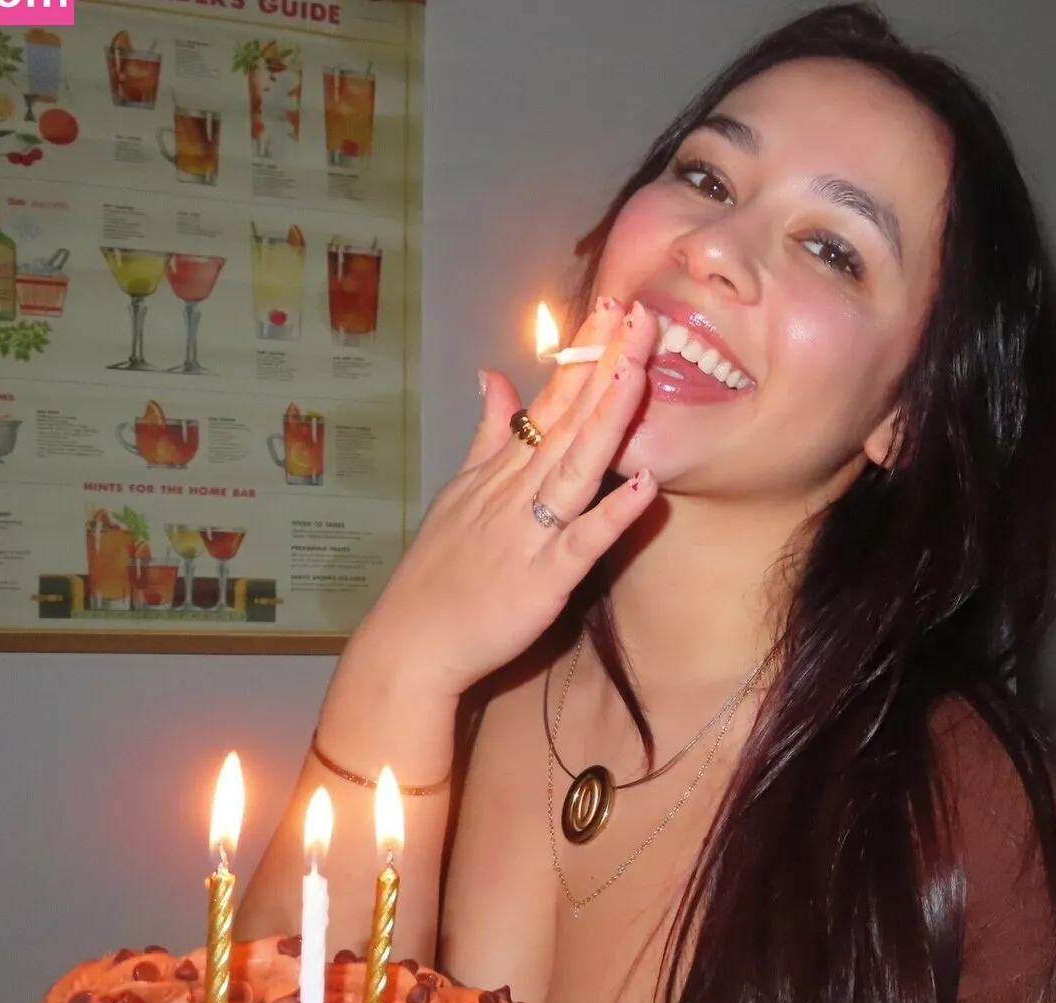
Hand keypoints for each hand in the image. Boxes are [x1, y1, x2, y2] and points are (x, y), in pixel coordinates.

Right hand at [331, 299, 661, 709]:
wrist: (411, 643)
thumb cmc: (438, 575)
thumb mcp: (458, 491)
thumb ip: (485, 435)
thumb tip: (494, 376)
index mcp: (502, 470)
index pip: (549, 400)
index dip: (582, 354)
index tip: (613, 306)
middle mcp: (516, 490)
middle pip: (568, 419)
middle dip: (605, 364)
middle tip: (639, 311)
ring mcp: (530, 532)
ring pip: (576, 465)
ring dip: (607, 417)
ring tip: (639, 369)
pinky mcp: (543, 578)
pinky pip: (583, 541)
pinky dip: (612, 514)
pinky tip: (644, 485)